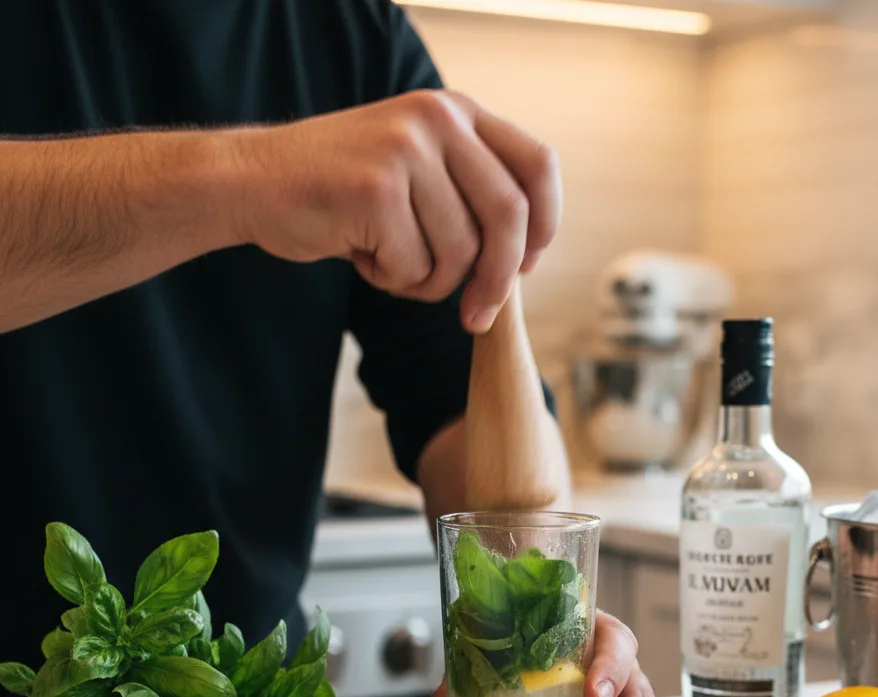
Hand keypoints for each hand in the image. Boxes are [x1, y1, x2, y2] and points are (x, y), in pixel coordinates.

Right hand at [231, 90, 561, 332]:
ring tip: (387, 263)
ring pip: (460, 252)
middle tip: (475, 317)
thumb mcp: (416, 172)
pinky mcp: (375, 191)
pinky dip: (391, 281)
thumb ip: (467, 195)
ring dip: (428, 283)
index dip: (544, 225)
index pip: (537, 166)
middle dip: (497, 280)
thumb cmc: (339, 191)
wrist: (249, 182)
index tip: (525, 266)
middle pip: (509, 216)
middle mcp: (437, 121)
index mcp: (455, 113)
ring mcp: (405, 151)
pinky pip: (414, 268)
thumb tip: (523, 259)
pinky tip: (360, 256)